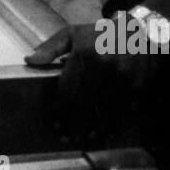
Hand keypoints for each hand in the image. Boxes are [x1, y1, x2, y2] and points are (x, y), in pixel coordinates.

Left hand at [25, 18, 162, 146]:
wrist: (140, 30)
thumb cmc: (101, 34)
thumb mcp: (73, 33)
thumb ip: (50, 48)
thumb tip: (29, 60)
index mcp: (84, 55)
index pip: (68, 89)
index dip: (60, 110)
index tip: (54, 123)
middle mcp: (103, 68)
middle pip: (83, 103)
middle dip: (73, 123)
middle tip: (65, 137)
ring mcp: (121, 78)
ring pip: (102, 111)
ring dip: (91, 128)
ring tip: (80, 139)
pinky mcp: (136, 86)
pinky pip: (121, 110)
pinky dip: (112, 124)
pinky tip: (103, 133)